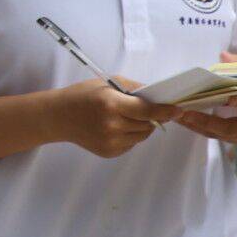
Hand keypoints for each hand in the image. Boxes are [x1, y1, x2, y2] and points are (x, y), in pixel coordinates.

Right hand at [52, 77, 176, 157]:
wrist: (58, 116)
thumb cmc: (83, 95)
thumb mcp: (106, 84)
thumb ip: (133, 89)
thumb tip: (157, 96)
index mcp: (111, 104)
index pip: (147, 110)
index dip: (165, 111)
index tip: (178, 110)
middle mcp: (112, 125)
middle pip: (148, 125)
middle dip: (149, 117)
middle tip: (136, 109)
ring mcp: (111, 142)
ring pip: (142, 136)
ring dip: (140, 127)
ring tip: (123, 118)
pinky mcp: (109, 152)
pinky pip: (131, 144)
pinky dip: (129, 136)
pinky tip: (113, 128)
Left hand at [176, 88, 236, 144]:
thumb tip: (224, 55)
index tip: (230, 98)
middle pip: (231, 127)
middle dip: (207, 121)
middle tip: (185, 112)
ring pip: (219, 134)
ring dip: (197, 126)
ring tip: (175, 116)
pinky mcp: (236, 140)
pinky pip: (216, 136)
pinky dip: (198, 128)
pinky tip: (181, 120)